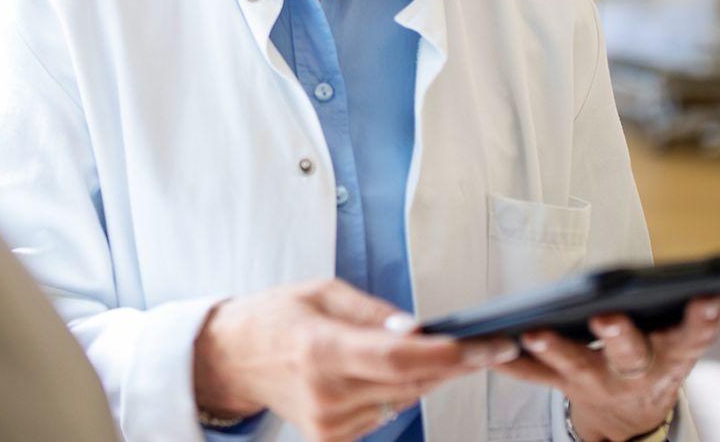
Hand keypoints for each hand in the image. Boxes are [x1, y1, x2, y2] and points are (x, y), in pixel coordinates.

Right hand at [194, 279, 519, 441]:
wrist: (232, 359)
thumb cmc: (274, 319)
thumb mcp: (323, 293)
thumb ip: (374, 312)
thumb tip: (420, 330)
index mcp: (321, 349)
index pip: (400, 358)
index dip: (450, 355)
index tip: (487, 346)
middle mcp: (326, 393)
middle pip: (413, 383)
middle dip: (455, 364)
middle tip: (485, 345)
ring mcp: (330, 423)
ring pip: (405, 400)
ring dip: (425, 377)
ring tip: (428, 351)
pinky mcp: (333, 439)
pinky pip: (387, 414)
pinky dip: (398, 392)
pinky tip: (385, 372)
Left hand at [492, 296, 719, 441]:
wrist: (632, 415)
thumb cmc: (655, 360)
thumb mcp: (681, 347)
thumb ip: (694, 324)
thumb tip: (719, 294)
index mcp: (671, 356)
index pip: (692, 337)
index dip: (701, 321)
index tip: (708, 298)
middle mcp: (635, 372)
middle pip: (629, 354)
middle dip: (618, 334)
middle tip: (606, 315)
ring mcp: (598, 381)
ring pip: (577, 366)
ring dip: (555, 349)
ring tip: (533, 331)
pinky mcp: (565, 385)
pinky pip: (537, 376)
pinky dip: (515, 364)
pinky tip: (495, 348)